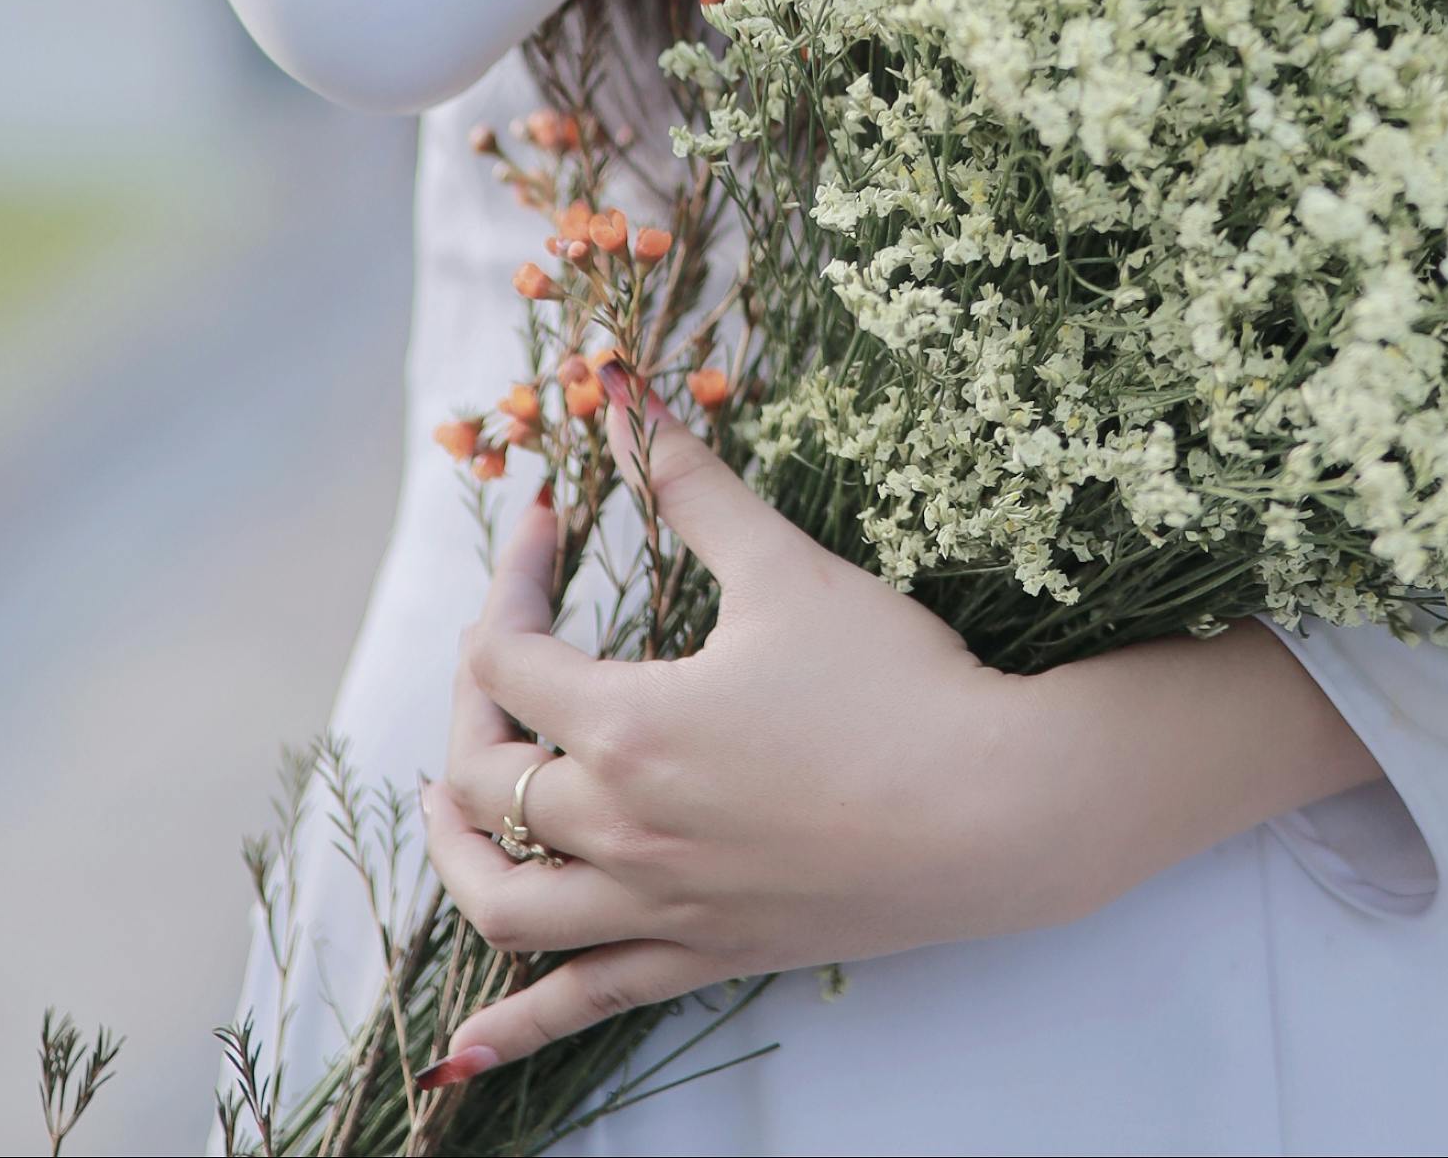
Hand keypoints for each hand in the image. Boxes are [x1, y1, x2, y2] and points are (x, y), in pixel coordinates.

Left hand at [417, 388, 1374, 1083]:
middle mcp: (623, 830)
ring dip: (458, 854)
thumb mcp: (785, 568)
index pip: (510, 656)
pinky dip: (510, 1028)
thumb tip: (623, 396)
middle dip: (474, 703)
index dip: (513, 578)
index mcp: (630, 729)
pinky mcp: (704, 956)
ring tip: (452, 806)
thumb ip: (695, 484)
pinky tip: (461, 1053)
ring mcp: (659, 907)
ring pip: (505, 905)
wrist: (994, 810)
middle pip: (487, 776)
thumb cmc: (896, 682)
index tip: (547, 521)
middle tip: (505, 647)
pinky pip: (581, 1005)